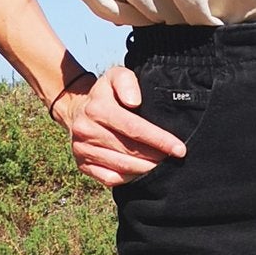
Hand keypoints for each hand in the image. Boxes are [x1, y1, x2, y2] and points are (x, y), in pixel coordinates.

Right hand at [54, 66, 186, 186]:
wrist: (76, 110)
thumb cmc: (105, 94)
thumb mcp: (116, 76)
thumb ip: (127, 82)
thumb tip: (134, 101)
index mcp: (97, 109)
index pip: (134, 128)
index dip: (159, 140)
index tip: (179, 149)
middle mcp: (86, 130)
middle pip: (130, 150)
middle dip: (156, 156)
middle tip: (175, 159)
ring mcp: (83, 150)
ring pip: (121, 166)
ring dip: (146, 169)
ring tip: (162, 166)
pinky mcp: (83, 165)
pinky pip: (109, 178)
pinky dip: (129, 178)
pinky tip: (142, 171)